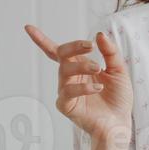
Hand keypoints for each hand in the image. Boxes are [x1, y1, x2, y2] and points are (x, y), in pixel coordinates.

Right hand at [24, 24, 132, 143]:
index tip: (28, 28)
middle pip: (61, 55)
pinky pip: (67, 92)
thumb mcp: (118, 70)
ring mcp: (66, 90)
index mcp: (79, 66)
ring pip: (65, 71)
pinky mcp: (66, 105)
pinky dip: (83, 88)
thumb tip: (99, 34)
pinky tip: (98, 87)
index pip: (57, 51)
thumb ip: (110, 53)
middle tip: (90, 46)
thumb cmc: (118, 97)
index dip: (41, 40)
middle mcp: (69, 76)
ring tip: (98, 69)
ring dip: (82, 66)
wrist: (120, 122)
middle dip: (74, 47)